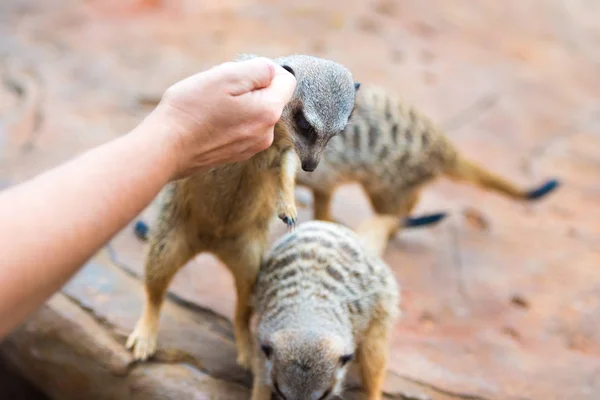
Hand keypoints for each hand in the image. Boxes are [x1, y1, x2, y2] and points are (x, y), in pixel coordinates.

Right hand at [142, 57, 296, 179]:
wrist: (166, 148)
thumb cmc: (193, 109)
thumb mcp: (226, 76)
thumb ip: (258, 70)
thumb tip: (272, 72)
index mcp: (269, 112)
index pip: (286, 81)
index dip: (265, 70)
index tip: (239, 73)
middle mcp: (267, 133)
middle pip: (268, 97)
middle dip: (248, 88)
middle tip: (219, 90)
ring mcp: (252, 147)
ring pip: (253, 112)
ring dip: (237, 104)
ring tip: (210, 107)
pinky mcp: (236, 154)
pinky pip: (240, 128)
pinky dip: (228, 120)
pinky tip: (207, 121)